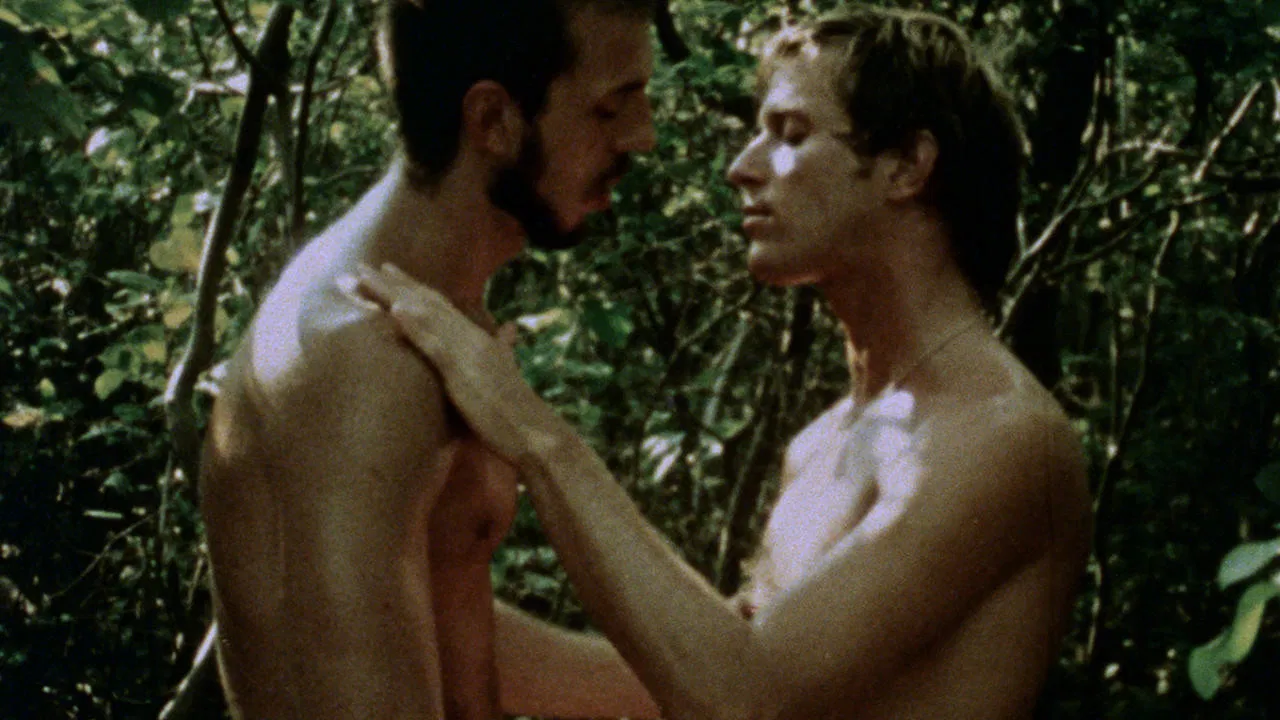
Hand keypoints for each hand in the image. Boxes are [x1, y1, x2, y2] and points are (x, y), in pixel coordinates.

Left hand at [350, 263, 567, 467]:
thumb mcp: (506, 370)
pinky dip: (414, 324)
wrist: (533, 430)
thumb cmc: (516, 408)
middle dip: (393, 282)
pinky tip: (395, 309)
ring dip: (391, 294)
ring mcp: (465, 352)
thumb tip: (510, 328)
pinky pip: (434, 344)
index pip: (440, 305)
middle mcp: (470, 337)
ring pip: (424, 314)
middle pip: (426, 302)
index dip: (413, 286)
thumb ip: (504, 347)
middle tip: (362, 265)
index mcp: (477, 338)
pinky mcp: (461, 372)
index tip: (388, 271)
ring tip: (365, 277)